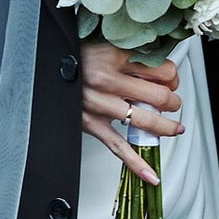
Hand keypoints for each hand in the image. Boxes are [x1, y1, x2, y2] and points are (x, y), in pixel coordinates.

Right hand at [82, 39, 181, 183]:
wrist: (44, 69)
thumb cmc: (76, 56)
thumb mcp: (105, 43)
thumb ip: (131, 52)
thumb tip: (159, 63)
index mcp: (114, 57)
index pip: (160, 69)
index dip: (172, 77)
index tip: (171, 79)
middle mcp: (108, 81)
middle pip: (159, 95)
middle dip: (173, 101)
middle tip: (172, 101)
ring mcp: (100, 105)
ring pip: (146, 120)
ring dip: (166, 126)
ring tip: (173, 127)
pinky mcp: (91, 124)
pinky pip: (119, 146)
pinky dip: (136, 163)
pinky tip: (151, 174)